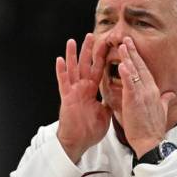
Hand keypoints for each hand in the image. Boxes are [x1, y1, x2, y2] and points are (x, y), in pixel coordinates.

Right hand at [55, 33, 111, 163]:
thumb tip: (117, 96)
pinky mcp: (67, 98)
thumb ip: (109, 102)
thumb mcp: (104, 113)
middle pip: (86, 65)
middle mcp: (82, 88)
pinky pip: (63, 83)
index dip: (101, 58)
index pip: (98, 70)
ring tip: (72, 41)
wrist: (78, 142)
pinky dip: (61, 71)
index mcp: (92, 91)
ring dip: (72, 55)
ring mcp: (73, 92)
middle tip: (91, 35)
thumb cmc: (89, 130)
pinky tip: (60, 60)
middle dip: (88, 50)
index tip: (106, 44)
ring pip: (73, 70)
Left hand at [117, 37, 174, 157]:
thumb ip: (165, 100)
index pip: (145, 71)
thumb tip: (171, 94)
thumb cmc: (152, 128)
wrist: (150, 141)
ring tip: (121, 45)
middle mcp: (149, 90)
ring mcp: (143, 94)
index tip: (133, 48)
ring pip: (135, 72)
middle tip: (126, 39)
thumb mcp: (161, 111)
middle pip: (140, 67)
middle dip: (133, 52)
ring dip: (128, 58)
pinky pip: (130, 84)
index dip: (139, 58)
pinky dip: (127, 74)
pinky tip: (122, 64)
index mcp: (154, 91)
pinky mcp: (135, 101)